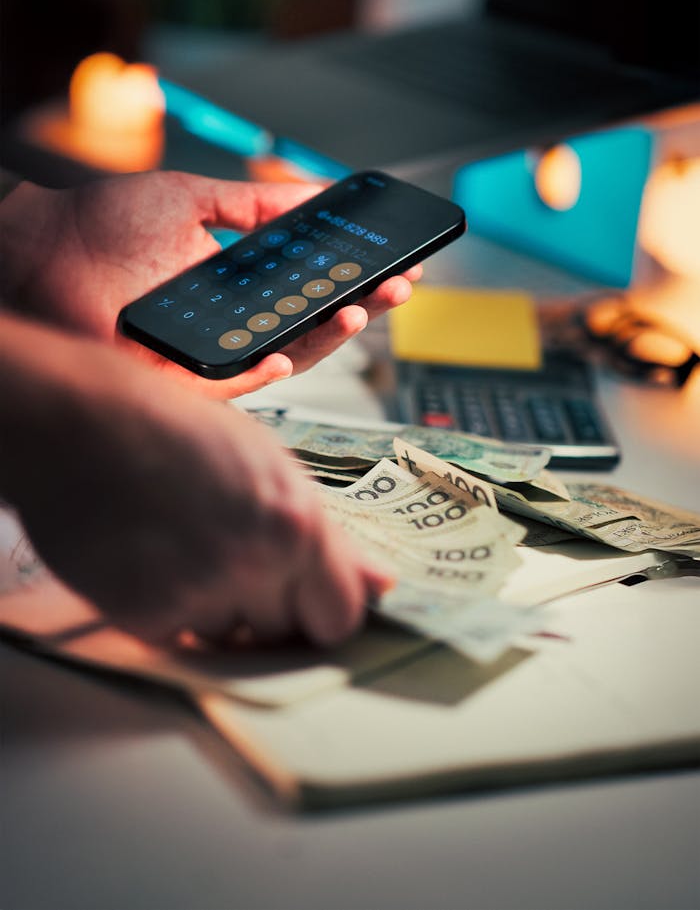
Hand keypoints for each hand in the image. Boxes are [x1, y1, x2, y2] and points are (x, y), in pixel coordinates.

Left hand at [1, 173, 421, 397]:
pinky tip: (287, 354)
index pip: (311, 294)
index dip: (355, 285)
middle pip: (310, 330)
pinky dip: (261, 374)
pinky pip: (230, 388)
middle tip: (397, 288)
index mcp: (240, 289)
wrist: (41, 246)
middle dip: (360, 311)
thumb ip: (258, 203)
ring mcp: (208, 357)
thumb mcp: (196, 200)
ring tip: (358, 309)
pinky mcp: (179, 382)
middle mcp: (232, 327)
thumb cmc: (103, 226)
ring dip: (326, 340)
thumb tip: (317, 191)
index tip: (395, 269)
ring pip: (282, 362)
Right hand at [1, 315, 390, 645]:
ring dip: (217, 608)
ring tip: (187, 545)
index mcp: (297, 523)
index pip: (341, 615)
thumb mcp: (271, 466)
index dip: (326, 612)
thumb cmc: (179, 431)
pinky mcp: (143, 615)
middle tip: (237, 558)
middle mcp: (253, 564)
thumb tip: (382, 585)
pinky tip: (156, 558)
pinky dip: (170, 609)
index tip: (310, 604)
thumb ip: (330, 536)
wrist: (83, 421)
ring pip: (230, 637)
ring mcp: (196, 594)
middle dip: (270, 607)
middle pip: (287, 634)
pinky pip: (179, 637)